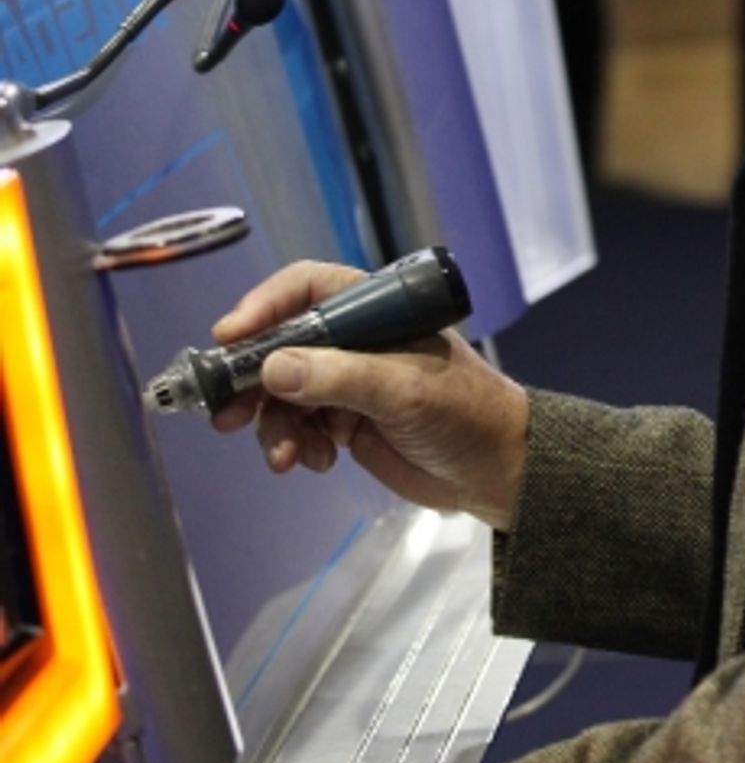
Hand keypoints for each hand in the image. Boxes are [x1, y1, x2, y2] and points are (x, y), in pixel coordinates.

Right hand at [210, 260, 527, 530]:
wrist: (499, 472)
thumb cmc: (468, 414)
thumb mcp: (404, 392)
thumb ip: (339, 377)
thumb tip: (274, 368)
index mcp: (377, 311)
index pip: (307, 290)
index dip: (264, 307)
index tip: (229, 338)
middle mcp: (357, 340)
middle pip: (283, 345)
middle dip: (252, 380)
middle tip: (226, 412)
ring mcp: (349, 382)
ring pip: (285, 394)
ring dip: (275, 426)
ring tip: (286, 457)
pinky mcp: (347, 422)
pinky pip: (300, 426)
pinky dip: (296, 445)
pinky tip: (317, 462)